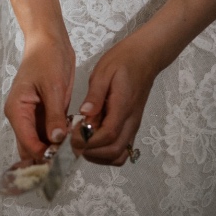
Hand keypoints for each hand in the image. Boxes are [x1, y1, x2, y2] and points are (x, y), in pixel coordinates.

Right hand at [4, 32, 74, 166]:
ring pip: (41, 143)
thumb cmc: (46, 59)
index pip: (28, 143)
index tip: (64, 160)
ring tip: (74, 154)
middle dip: (48, 157)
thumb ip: (54, 116)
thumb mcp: (52, 86)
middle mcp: (22, 118)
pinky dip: (60, 140)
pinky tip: (74, 143)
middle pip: (30, 148)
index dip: (44, 155)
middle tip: (70, 163)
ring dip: (55, 150)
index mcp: (17, 111)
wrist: (49, 41)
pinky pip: (50, 134)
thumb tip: (56, 140)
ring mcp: (33, 117)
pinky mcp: (46, 114)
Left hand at [71, 32, 158, 166]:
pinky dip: (106, 154)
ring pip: (119, 155)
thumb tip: (84, 113)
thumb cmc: (122, 62)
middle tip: (73, 142)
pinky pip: (121, 150)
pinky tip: (92, 141)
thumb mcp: (104, 72)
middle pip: (114, 151)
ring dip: (98, 156)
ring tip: (82, 143)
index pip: (108, 135)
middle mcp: (131, 121)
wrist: (145, 58)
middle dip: (91, 152)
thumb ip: (95, 94)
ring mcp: (133, 126)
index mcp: (123, 107)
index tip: (70, 136)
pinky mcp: (131, 127)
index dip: (87, 141)